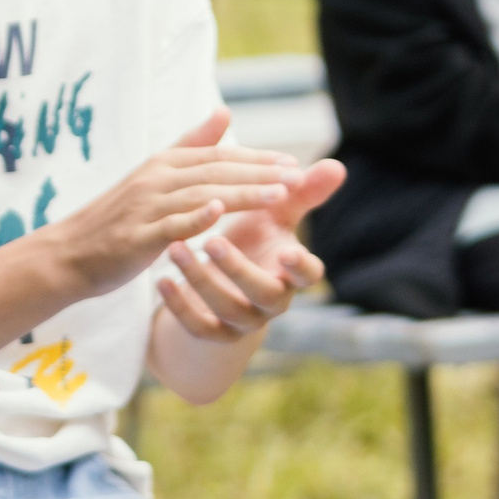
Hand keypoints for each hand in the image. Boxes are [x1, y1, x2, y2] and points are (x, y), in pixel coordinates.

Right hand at [34, 108, 298, 303]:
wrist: (70, 253)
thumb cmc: (117, 217)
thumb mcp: (154, 175)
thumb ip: (191, 145)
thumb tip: (224, 112)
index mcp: (162, 164)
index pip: (218, 156)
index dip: (257, 158)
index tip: (294, 164)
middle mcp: (155, 179)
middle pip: (215, 171)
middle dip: (260, 173)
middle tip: (299, 177)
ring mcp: (145, 207)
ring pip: (200, 195)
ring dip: (241, 193)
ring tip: (277, 196)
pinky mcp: (137, 237)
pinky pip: (170, 225)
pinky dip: (194, 217)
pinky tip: (218, 213)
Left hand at [157, 151, 339, 341]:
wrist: (221, 287)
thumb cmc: (252, 241)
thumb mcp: (274, 216)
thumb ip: (300, 192)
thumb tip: (337, 165)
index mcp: (289, 270)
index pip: (308, 274)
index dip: (300, 266)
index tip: (286, 251)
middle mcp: (270, 299)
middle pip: (264, 292)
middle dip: (239, 269)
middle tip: (212, 241)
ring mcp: (242, 319)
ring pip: (227, 308)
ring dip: (201, 279)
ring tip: (175, 248)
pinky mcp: (213, 333)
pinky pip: (198, 327)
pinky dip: (178, 305)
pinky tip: (161, 280)